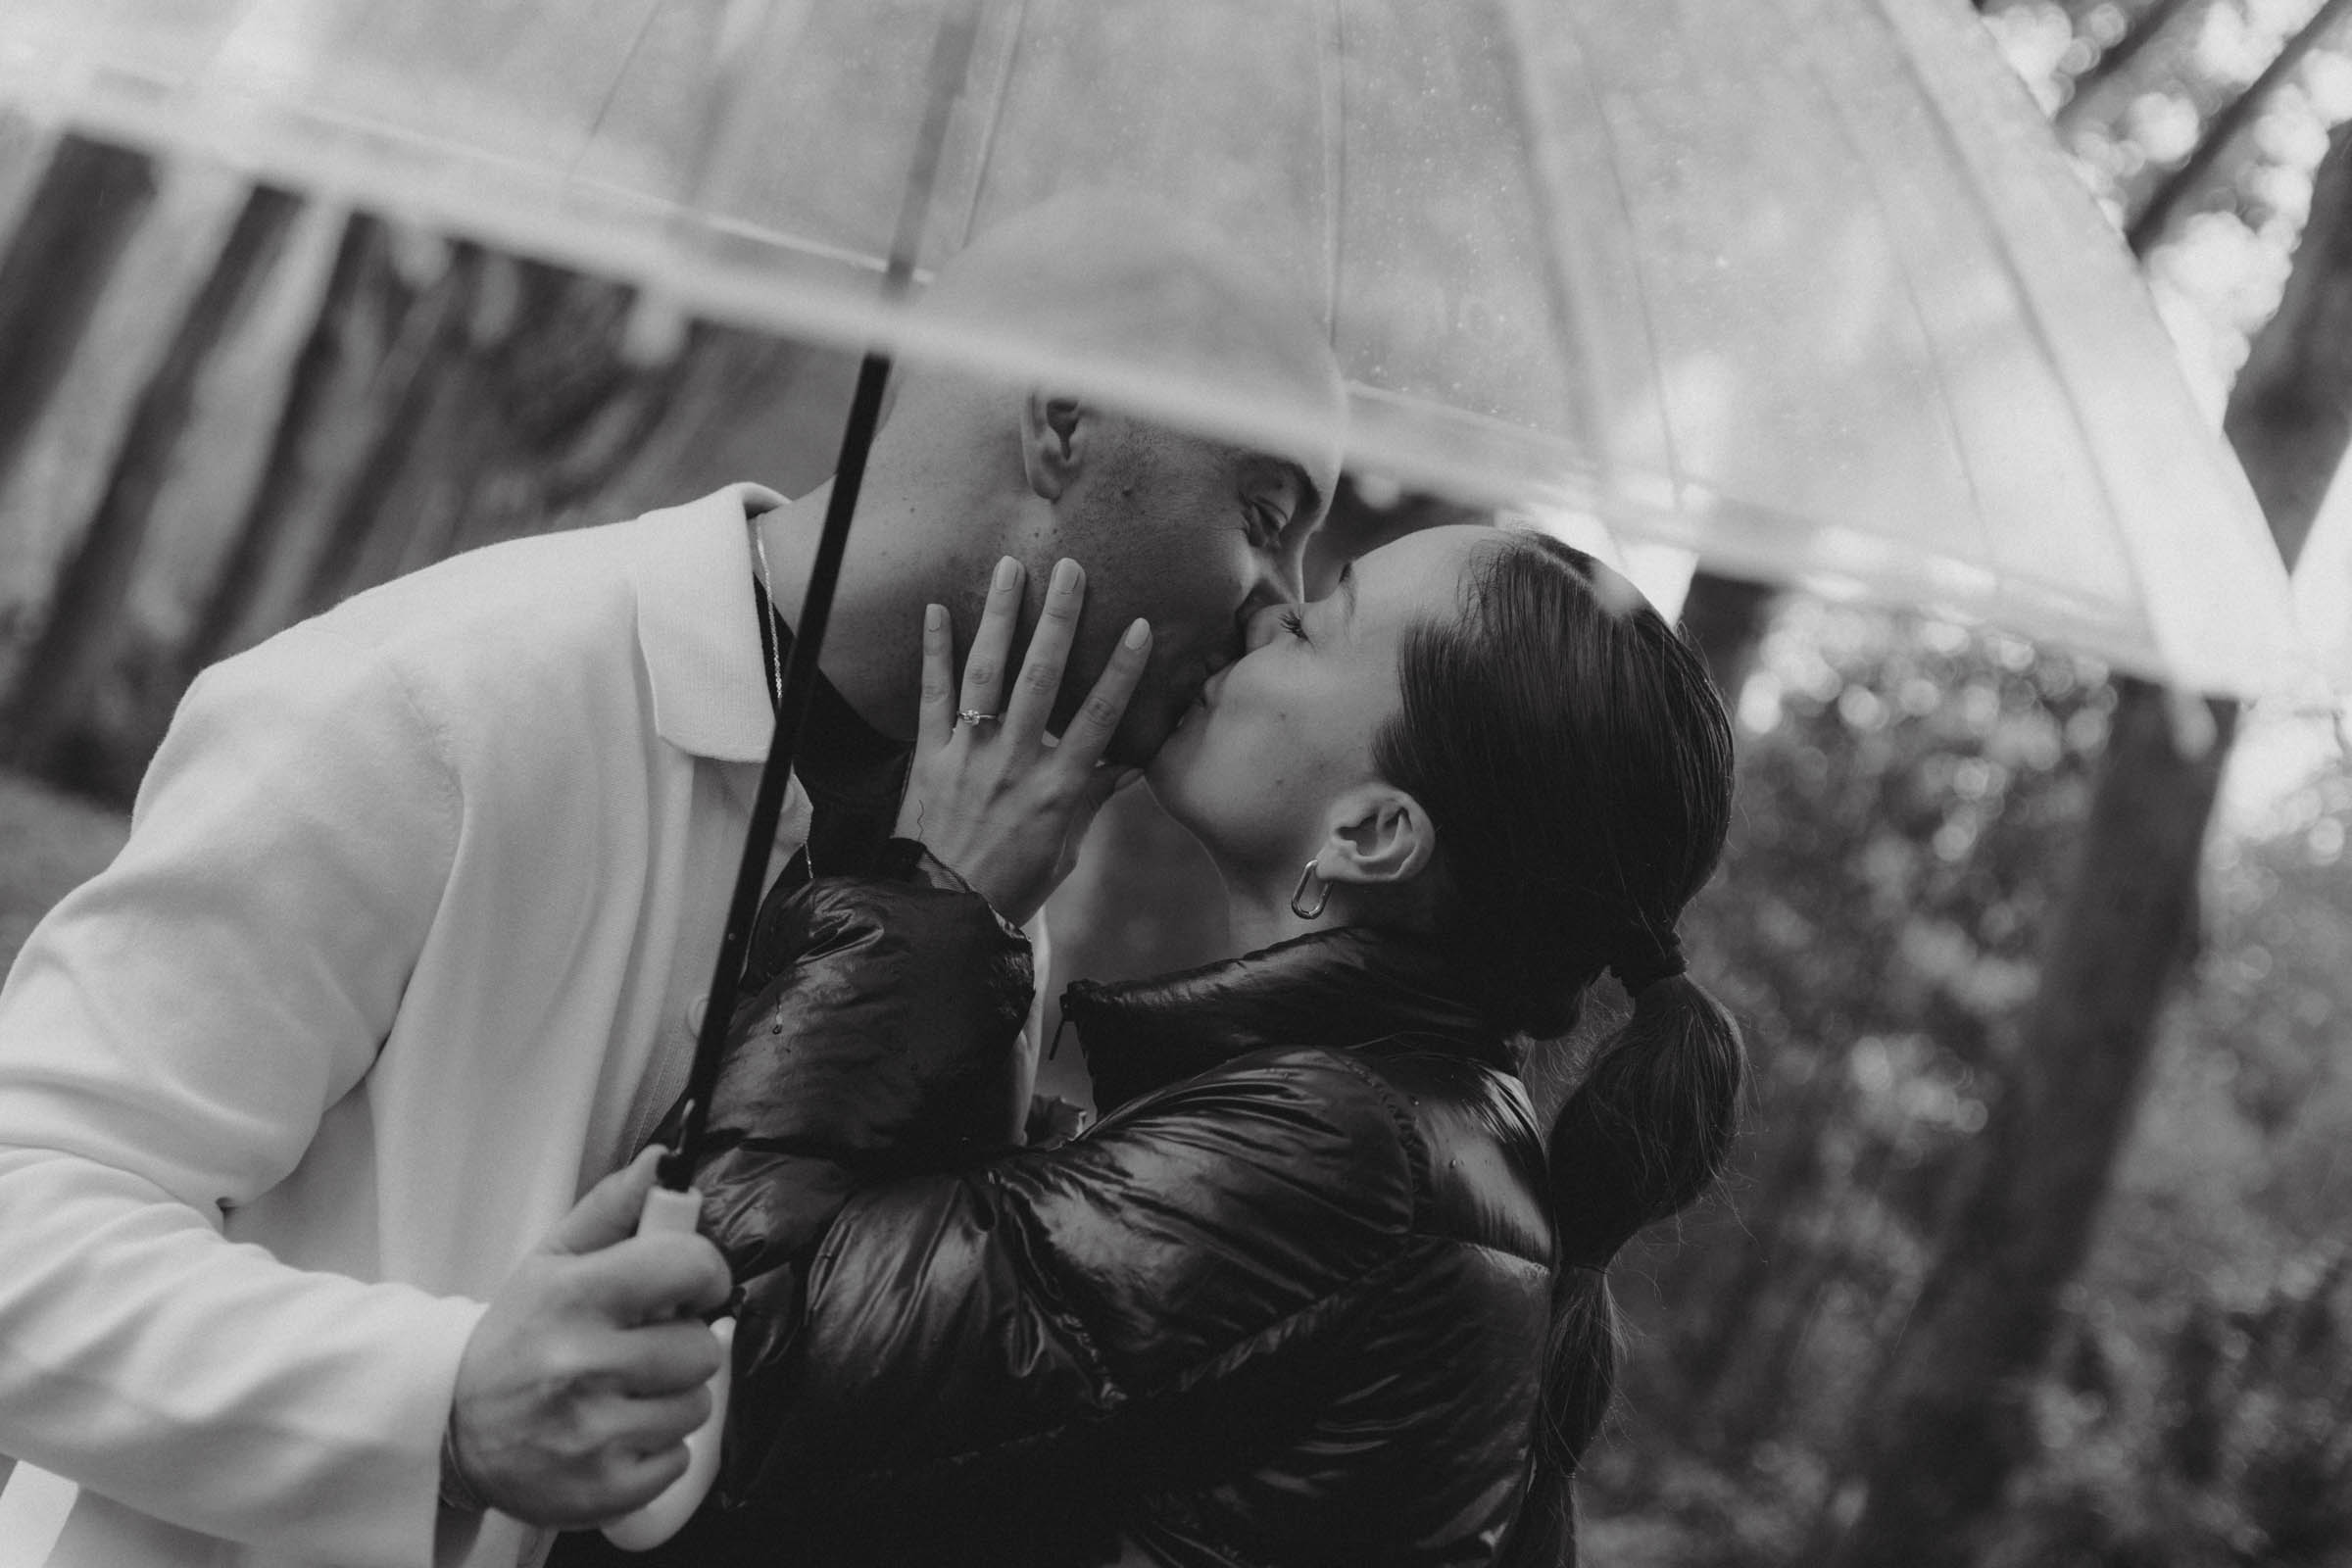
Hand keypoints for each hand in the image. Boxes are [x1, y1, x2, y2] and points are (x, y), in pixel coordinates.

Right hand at [444, 1148, 731, 1525]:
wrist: (451, 1430)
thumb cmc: (517, 1337)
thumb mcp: (552, 1261)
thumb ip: (614, 1208)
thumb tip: (666, 1159)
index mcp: (576, 1297)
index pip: (690, 1266)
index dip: (704, 1274)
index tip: (689, 1286)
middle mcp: (583, 1365)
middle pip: (703, 1346)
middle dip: (682, 1344)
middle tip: (641, 1347)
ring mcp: (593, 1434)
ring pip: (698, 1405)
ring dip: (672, 1398)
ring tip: (624, 1392)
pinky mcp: (604, 1490)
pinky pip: (680, 1460)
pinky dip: (657, 1450)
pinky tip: (615, 1434)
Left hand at [892, 556, 1150, 925]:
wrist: (946, 910)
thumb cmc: (1013, 884)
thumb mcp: (1066, 848)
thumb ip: (1093, 798)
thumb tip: (1130, 764)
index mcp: (1056, 787)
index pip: (1097, 718)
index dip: (1121, 672)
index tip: (1139, 626)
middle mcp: (1014, 762)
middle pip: (1041, 678)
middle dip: (1058, 620)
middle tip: (1070, 570)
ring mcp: (969, 754)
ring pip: (987, 673)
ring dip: (1000, 616)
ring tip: (1010, 569)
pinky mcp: (930, 756)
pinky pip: (932, 696)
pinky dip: (933, 652)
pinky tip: (935, 609)